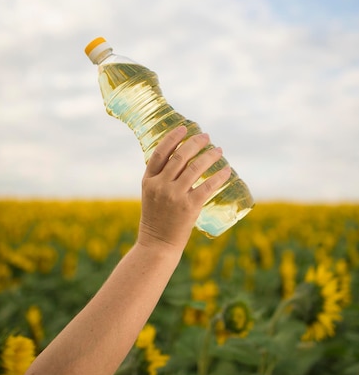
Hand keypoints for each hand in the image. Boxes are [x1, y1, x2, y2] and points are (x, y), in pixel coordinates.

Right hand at [138, 125, 230, 252]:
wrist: (157, 245)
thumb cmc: (156, 219)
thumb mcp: (151, 195)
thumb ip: (161, 178)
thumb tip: (182, 160)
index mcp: (148, 181)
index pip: (160, 153)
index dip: (172, 138)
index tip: (184, 128)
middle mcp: (160, 186)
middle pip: (180, 157)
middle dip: (195, 143)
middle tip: (206, 136)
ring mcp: (174, 196)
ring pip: (196, 168)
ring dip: (210, 156)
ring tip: (219, 150)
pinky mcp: (189, 207)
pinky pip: (207, 186)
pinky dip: (219, 176)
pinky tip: (227, 170)